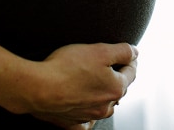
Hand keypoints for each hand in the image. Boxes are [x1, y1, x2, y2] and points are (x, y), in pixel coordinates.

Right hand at [6, 43, 136, 127]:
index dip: (130, 59)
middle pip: (117, 89)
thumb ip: (123, 51)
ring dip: (103, 93)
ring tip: (97, 81)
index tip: (127, 53)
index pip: (131, 71)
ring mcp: (88, 116)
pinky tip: (86, 106)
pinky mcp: (71, 123)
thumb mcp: (100, 50)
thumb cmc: (67, 67)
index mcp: (116, 89)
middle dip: (117, 76)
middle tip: (111, 64)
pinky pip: (86, 121)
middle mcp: (105, 107)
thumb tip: (135, 53)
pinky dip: (88, 113)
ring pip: (103, 105)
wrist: (37, 88)